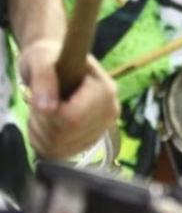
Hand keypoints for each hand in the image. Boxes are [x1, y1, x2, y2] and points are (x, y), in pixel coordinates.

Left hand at [19, 40, 118, 160]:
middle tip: (39, 104)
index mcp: (105, 90)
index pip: (73, 118)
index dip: (49, 114)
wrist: (60, 63)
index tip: (42, 100)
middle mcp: (110, 112)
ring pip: (62, 148)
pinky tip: (48, 125)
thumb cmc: (52, 59)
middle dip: (43, 123)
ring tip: (44, 113)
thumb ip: (44, 79)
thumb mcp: (42, 59)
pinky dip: (46, 143)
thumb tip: (46, 108)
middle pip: (66, 135)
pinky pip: (62, 154)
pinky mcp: (92, 140)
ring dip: (42, 133)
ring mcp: (103, 128)